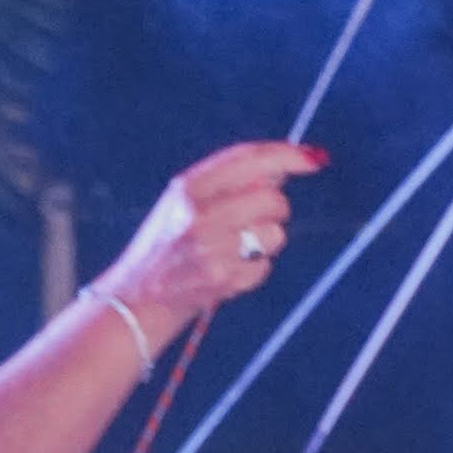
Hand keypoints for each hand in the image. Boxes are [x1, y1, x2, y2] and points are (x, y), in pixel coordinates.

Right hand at [94, 142, 321, 345]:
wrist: (139, 297)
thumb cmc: (167, 247)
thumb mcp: (183, 203)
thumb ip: (227, 184)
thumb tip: (280, 169)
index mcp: (188, 187)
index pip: (247, 159)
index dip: (286, 155)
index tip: (312, 158)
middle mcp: (198, 212)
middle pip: (271, 199)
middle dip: (276, 211)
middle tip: (257, 222)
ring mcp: (210, 246)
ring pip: (274, 235)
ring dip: (265, 244)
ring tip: (234, 251)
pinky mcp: (221, 277)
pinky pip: (264, 267)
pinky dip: (253, 271)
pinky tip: (227, 273)